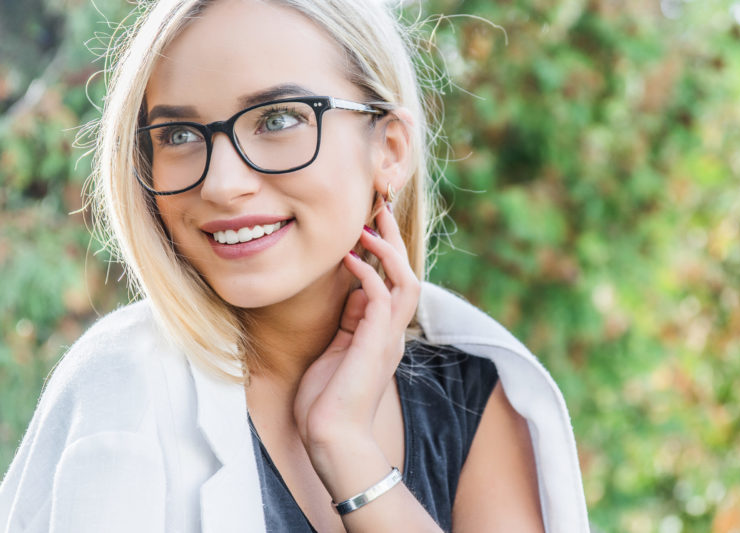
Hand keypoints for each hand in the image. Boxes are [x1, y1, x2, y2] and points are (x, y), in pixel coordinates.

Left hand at [293, 199, 420, 472]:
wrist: (331, 438)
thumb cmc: (327, 400)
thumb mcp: (338, 349)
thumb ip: (350, 321)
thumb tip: (353, 289)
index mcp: (384, 334)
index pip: (395, 283)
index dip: (385, 252)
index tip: (368, 225)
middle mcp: (393, 333)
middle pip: (407, 275)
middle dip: (393, 240)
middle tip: (378, 207)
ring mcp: (389, 339)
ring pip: (406, 282)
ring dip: (389, 251)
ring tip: (368, 224)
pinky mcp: (377, 345)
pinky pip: (381, 299)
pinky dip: (369, 275)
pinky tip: (350, 259)